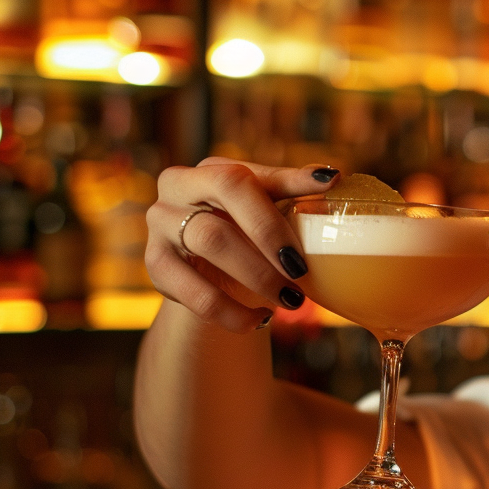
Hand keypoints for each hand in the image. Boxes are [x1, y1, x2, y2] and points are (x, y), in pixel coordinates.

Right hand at [145, 158, 339, 332]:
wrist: (209, 279)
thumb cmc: (245, 234)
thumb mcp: (267, 211)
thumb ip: (291, 192)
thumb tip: (331, 177)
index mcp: (210, 169)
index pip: (244, 171)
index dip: (286, 181)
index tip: (326, 187)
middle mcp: (178, 187)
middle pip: (226, 195)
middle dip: (271, 233)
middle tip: (302, 269)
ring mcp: (161, 225)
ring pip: (210, 241)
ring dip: (258, 274)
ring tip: (291, 299)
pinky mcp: (157, 266)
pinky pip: (196, 293)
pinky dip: (234, 311)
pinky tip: (260, 319)